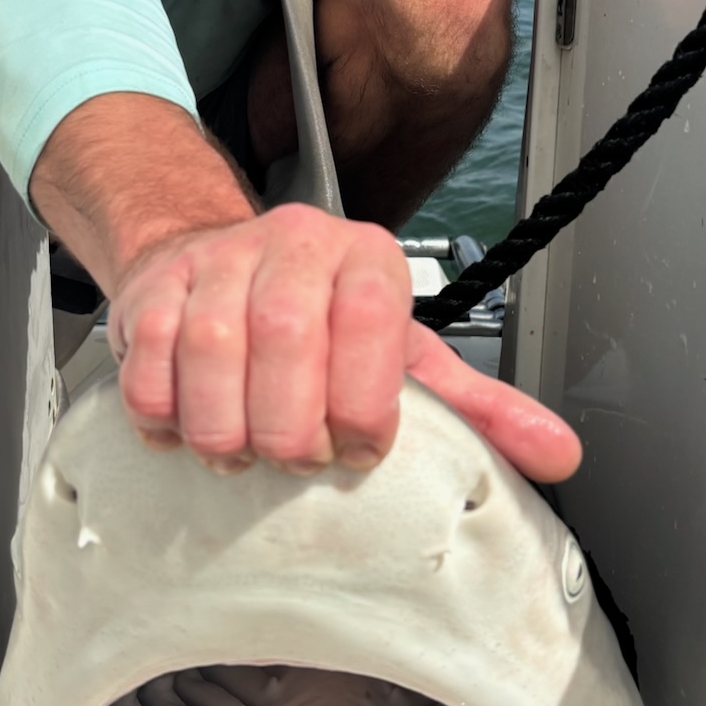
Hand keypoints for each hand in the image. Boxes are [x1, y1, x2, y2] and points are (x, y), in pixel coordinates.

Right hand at [109, 204, 579, 484]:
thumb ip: (478, 408)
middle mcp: (294, 243)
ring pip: (211, 346)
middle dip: (290, 425)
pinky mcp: (153, 287)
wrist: (223, 264)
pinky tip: (186, 431)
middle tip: (296, 461)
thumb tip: (559, 455)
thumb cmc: (323, 325)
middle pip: (285, 335)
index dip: (364, 400)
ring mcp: (217, 261)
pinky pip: (146, 358)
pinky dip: (164, 413)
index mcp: (366, 257)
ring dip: (226, 427)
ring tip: (241, 454)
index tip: (360, 450)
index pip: (373, 318)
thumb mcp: (404, 357)